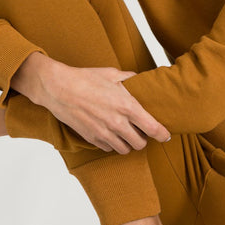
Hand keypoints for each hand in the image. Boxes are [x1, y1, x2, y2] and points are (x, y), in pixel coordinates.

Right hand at [11, 53, 170, 153]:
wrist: (58, 88)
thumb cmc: (85, 78)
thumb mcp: (112, 74)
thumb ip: (130, 79)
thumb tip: (139, 79)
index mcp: (127, 106)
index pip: (153, 128)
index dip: (162, 134)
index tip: (165, 135)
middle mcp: (118, 123)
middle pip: (141, 144)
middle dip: (143, 138)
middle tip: (139, 130)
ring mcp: (104, 133)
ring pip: (125, 150)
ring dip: (127, 143)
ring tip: (124, 132)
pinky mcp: (92, 138)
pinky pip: (108, 148)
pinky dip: (111, 143)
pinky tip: (108, 132)